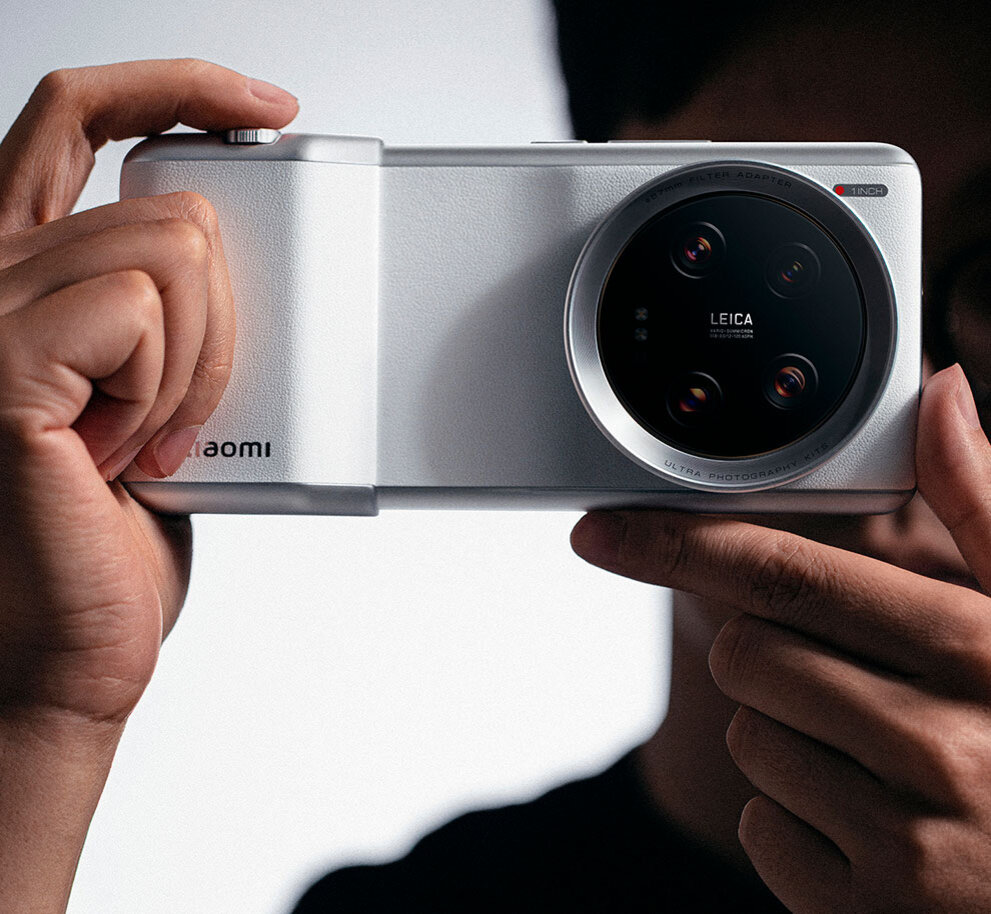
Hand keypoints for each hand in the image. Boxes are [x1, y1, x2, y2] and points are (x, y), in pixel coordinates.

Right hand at [0, 59, 296, 727]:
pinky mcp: (1, 364)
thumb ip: (161, 310)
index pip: (78, 121)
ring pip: (176, 249)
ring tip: (149, 442)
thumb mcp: (155, 393)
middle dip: (224, 318)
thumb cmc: (112, 537)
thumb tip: (223, 250)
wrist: (74, 646)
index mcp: (26, 278)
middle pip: (171, 202)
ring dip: (202, 365)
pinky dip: (171, 388)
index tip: (264, 110)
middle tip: (187, 411)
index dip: (175, 89)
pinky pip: (144, 310)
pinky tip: (124, 453)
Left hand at [571, 363, 990, 912]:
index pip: (787, 577)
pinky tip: (875, 829)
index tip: (601, 530)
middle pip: (747, 653)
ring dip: (793, 739)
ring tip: (886, 764)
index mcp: (977, 653)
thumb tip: (943, 392)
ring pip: (750, 738)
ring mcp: (905, 846)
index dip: (681, 544)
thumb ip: (984, 507)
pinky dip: (795, 823)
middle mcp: (943, 749)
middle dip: (781, 658)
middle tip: (863, 687)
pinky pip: (761, 828)